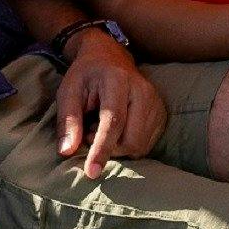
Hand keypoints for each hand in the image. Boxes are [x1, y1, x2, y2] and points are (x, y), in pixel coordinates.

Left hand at [54, 30, 166, 177]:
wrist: (109, 57)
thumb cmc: (85, 75)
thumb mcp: (68, 91)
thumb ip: (68, 120)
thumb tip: (67, 151)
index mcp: (117, 80)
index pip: (113, 121)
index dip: (102, 149)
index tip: (91, 172)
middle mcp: (142, 90)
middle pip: (130, 139)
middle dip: (108, 149)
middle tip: (89, 132)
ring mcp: (156, 102)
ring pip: (140, 145)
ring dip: (117, 147)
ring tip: (102, 128)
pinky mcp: (161, 113)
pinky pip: (146, 144)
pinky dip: (128, 145)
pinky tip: (118, 130)